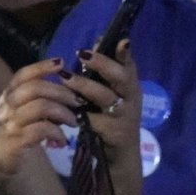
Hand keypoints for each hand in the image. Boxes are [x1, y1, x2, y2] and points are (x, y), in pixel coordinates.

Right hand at [0, 57, 82, 184]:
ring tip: (74, 122)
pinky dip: (57, 133)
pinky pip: (42, 129)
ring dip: (63, 113)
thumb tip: (64, 96)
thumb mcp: (16, 116)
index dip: (41, 66)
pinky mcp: (16, 140)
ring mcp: (10, 123)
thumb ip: (34, 104)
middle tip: (78, 102)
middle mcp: (6, 107)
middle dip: (61, 92)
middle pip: (35, 88)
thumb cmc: (6, 138)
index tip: (61, 63)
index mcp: (6, 98)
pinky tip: (63, 141)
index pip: (22, 75)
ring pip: (41, 106)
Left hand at [65, 40, 140, 160]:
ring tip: (65, 78)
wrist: (121, 154)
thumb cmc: (113, 117)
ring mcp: (123, 115)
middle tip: (82, 55)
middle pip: (121, 78)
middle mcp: (130, 98)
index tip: (121, 40)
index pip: (129, 65)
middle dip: (102, 64)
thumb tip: (97, 42)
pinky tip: (64, 108)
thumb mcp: (114, 95)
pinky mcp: (113, 132)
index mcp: (130, 86)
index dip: (125, 53)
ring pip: (105, 97)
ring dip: (84, 86)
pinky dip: (80, 113)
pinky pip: (94, 119)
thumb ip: (105, 72)